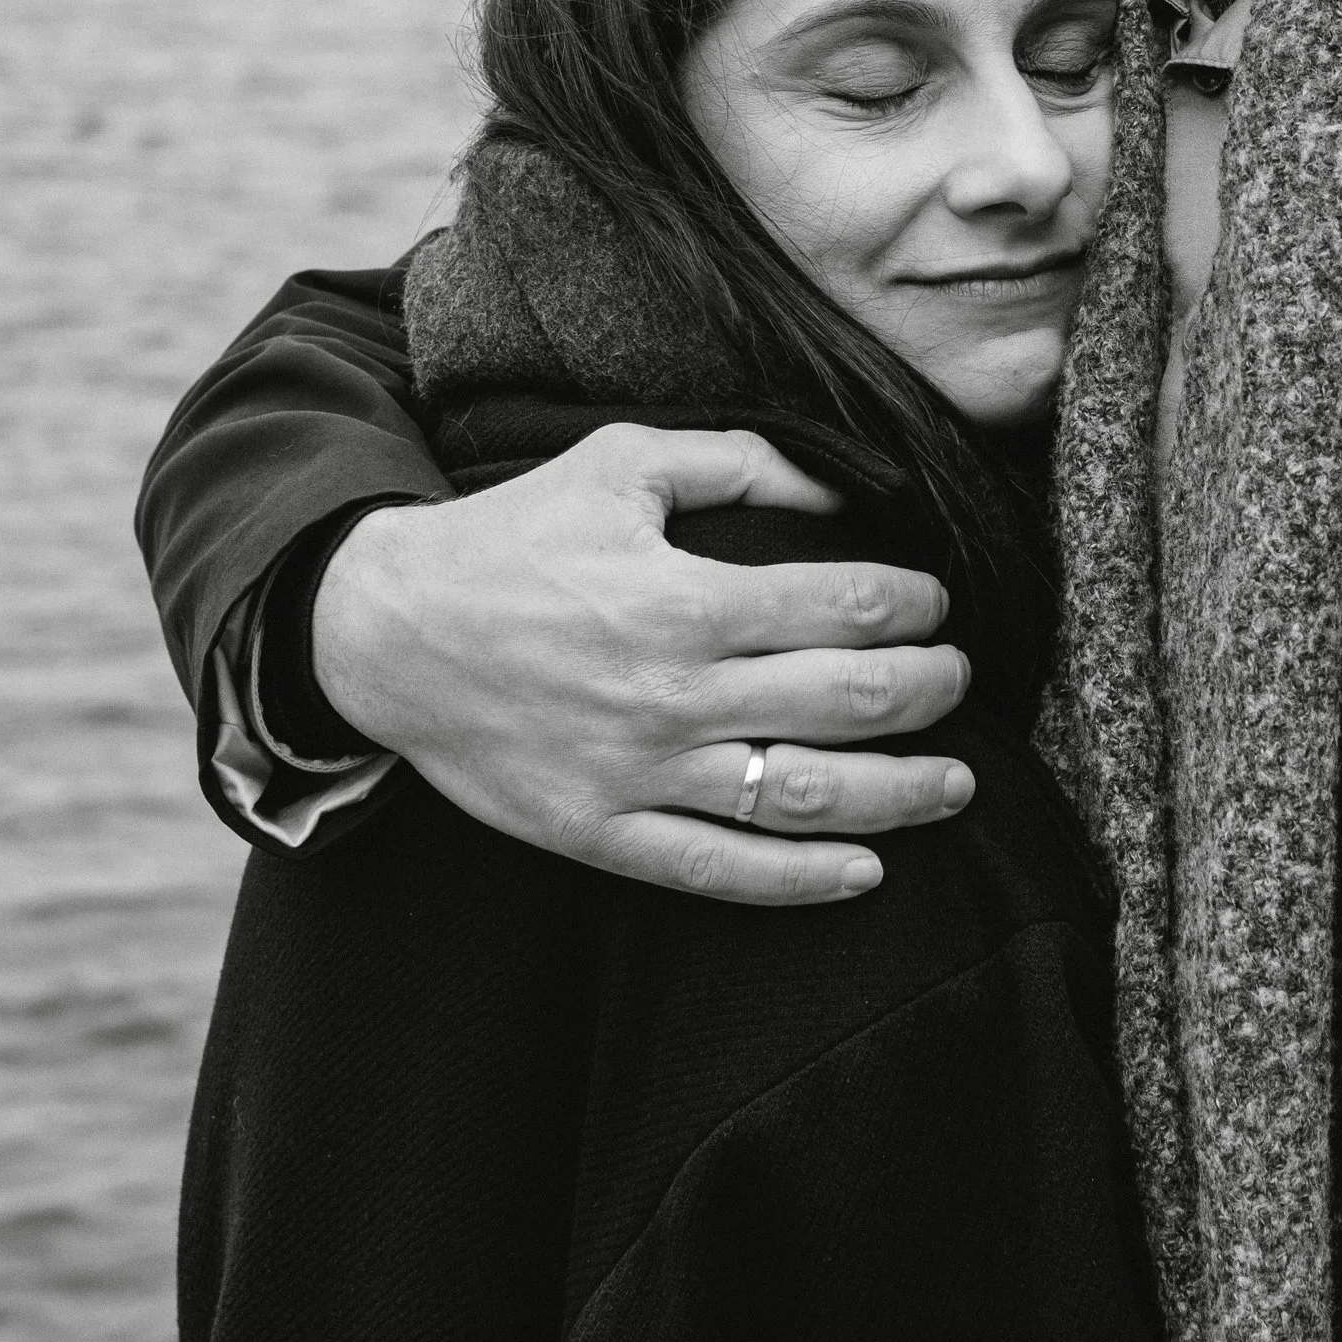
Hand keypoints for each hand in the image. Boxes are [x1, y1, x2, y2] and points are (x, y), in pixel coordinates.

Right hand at [309, 422, 972, 900]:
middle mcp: (673, 693)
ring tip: (955, 784)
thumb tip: (841, 482)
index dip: (913, 605)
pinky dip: (801, 880)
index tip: (933, 603)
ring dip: (898, 795)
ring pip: (802, 796)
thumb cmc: (511, 536)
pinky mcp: (599, 832)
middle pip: (848, 703)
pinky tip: (864, 871)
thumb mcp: (621, 461)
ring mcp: (637, 772)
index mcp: (685, 598)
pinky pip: (718, 870)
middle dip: (929, 692)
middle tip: (959, 681)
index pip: (846, 605)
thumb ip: (738, 461)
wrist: (382, 628)